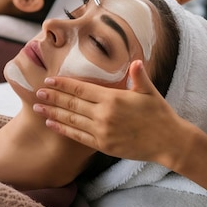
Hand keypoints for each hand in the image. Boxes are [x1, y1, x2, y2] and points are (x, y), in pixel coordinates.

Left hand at [33, 60, 191, 166]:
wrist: (169, 142)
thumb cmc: (160, 114)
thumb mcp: (149, 91)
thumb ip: (139, 76)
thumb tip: (135, 61)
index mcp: (113, 98)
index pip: (82, 89)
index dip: (64, 84)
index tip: (49, 80)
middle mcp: (104, 115)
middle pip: (72, 104)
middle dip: (53, 97)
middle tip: (38, 92)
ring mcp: (102, 132)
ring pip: (71, 120)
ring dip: (53, 112)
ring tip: (37, 106)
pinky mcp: (103, 145)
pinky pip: (78, 136)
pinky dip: (63, 129)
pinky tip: (51, 123)